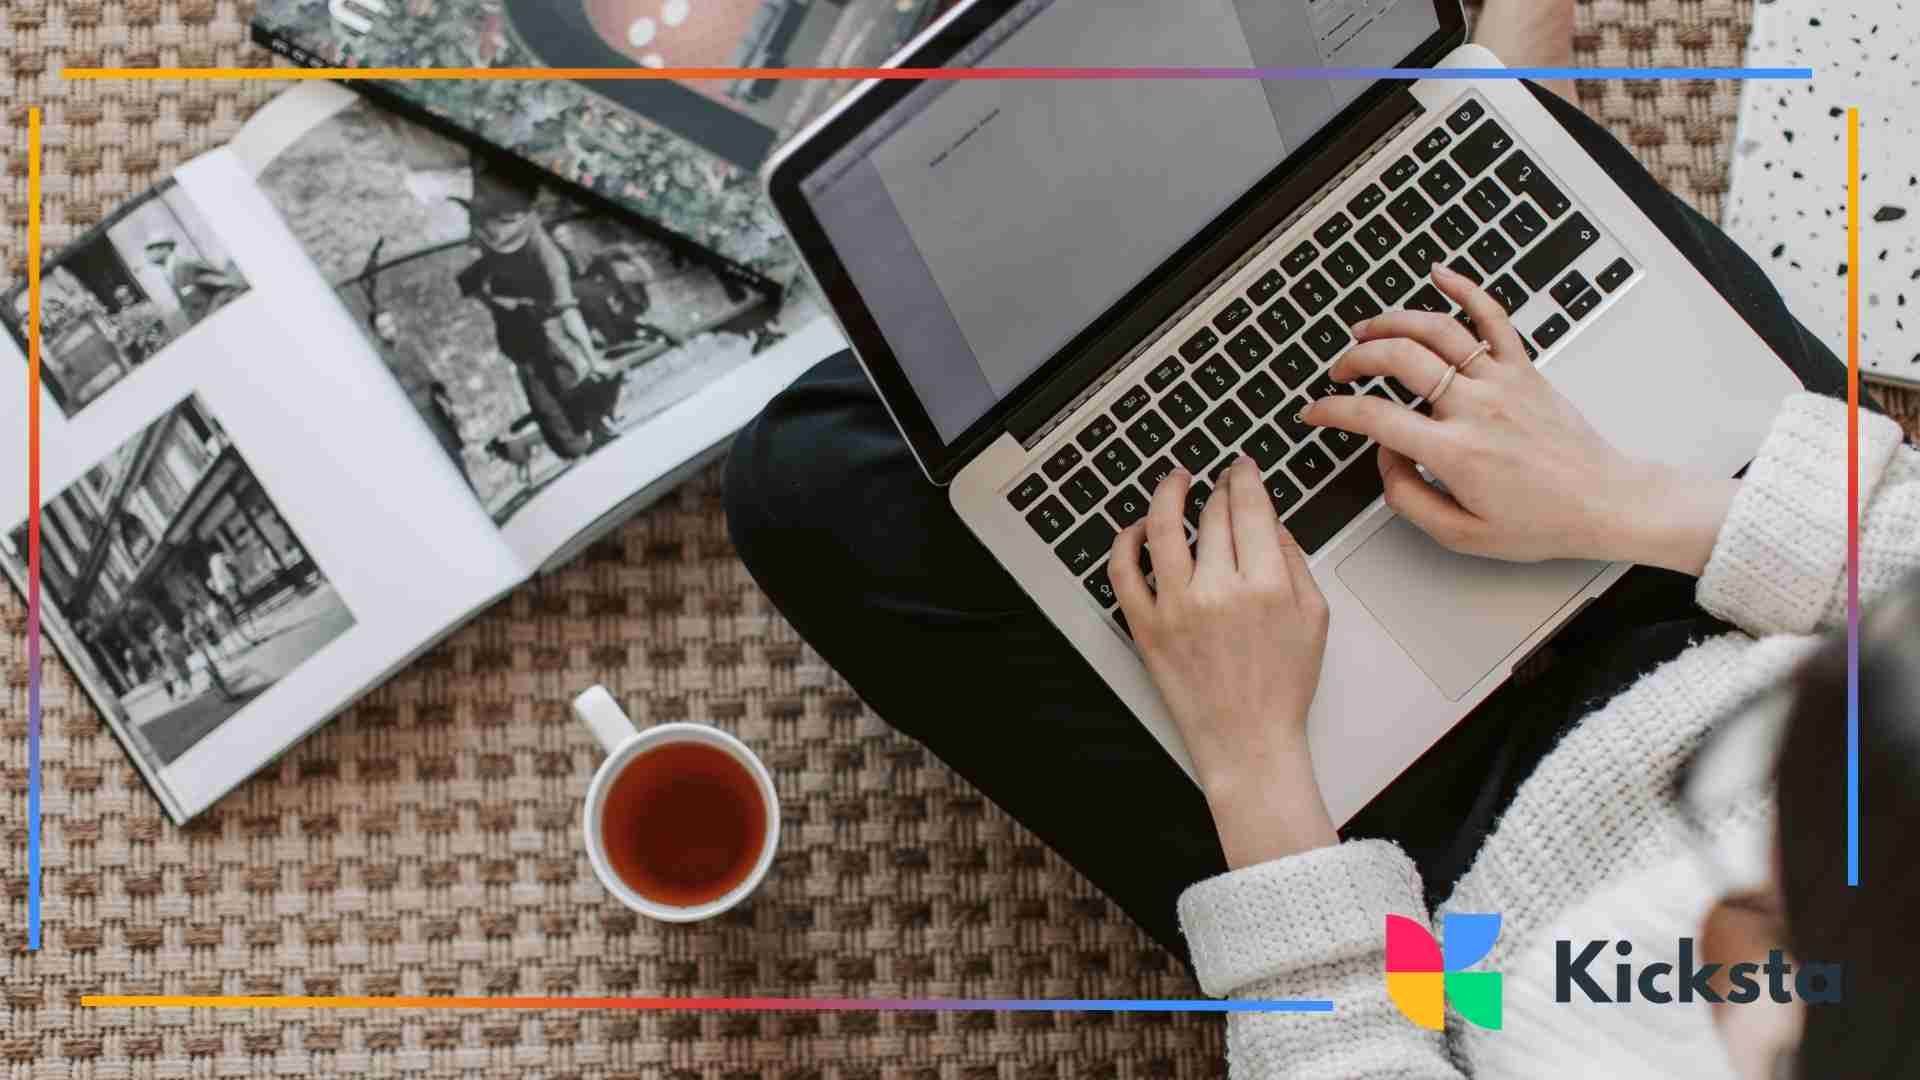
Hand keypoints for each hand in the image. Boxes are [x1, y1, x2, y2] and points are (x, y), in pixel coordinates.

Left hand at [1110, 457, 1337, 867]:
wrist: (1247, 741)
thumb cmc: (1281, 687)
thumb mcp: (1313, 617)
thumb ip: (1294, 560)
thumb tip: (1270, 520)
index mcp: (1266, 586)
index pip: (1249, 507)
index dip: (1244, 477)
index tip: (1242, 467)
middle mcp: (1219, 592)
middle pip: (1212, 515)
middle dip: (1217, 488)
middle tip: (1219, 480)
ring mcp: (1177, 609)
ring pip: (1164, 529)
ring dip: (1167, 494)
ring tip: (1174, 481)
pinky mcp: (1146, 628)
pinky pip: (1123, 572)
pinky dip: (1127, 541)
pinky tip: (1139, 528)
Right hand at [1302, 264, 1736, 574]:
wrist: (1605, 503)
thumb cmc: (1542, 522)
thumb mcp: (1462, 535)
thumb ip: (1409, 498)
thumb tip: (1385, 458)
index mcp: (1456, 453)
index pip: (1375, 418)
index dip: (1333, 411)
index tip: (1315, 411)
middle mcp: (1477, 408)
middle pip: (1400, 359)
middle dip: (1356, 359)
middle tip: (1340, 371)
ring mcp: (1502, 382)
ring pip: (1437, 330)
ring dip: (1393, 322)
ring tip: (1367, 329)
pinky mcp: (1524, 369)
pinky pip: (1493, 317)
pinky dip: (1465, 288)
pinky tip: (1440, 273)